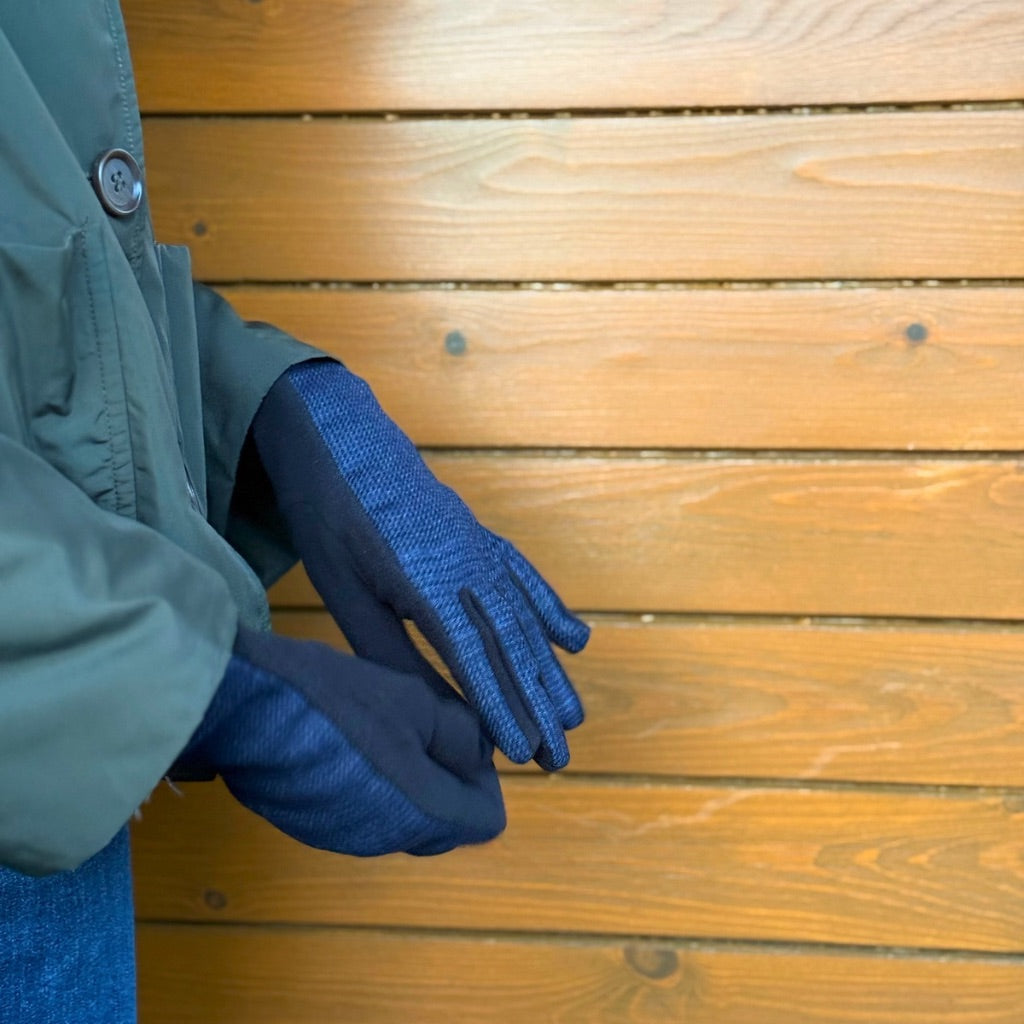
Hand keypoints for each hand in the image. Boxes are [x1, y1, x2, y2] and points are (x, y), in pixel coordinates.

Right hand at [173, 627, 504, 855]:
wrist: (240, 708)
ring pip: (400, 812)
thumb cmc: (337, 701)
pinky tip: (339, 737)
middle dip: (444, 774)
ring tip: (377, 721)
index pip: (487, 818)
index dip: (484, 777)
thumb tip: (479, 755)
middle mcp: (385, 839)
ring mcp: (342, 835)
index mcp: (422, 815)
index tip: (459, 735)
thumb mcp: (413, 701)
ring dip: (403, 775)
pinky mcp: (307, 822)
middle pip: (443, 818)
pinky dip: (363, 779)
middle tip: (422, 720)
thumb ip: (459, 735)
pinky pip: (359, 807)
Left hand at [252, 359, 589, 770]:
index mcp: (425, 580)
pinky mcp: (481, 537)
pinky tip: (574, 640)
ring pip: (526, 617)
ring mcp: (479, 548)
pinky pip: (525, 579)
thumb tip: (426, 706)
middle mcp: (466, 564)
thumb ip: (387, 648)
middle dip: (536, 704)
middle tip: (559, 758)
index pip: (473, 656)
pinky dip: (551, 610)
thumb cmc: (331, 519)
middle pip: (511, 644)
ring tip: (575, 715)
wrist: (340, 441)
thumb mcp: (344, 590)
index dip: (500, 705)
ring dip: (551, 669)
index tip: (523, 750)